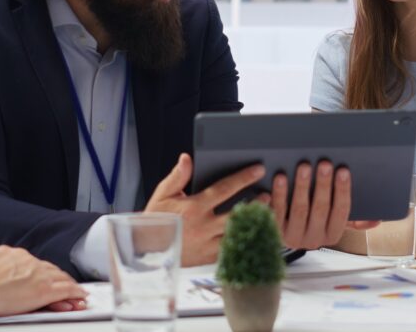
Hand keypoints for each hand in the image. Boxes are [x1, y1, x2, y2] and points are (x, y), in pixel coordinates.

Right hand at [0, 246, 86, 316]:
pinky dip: (75, 292)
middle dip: (60, 277)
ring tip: (78, 291)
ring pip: (61, 278)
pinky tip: (80, 295)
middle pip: (51, 269)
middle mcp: (31, 262)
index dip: (45, 271)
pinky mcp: (44, 290)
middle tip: (68, 283)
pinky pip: (66, 290)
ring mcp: (39, 275)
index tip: (49, 276)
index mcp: (18, 255)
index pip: (37, 263)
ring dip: (70, 284)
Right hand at [144, 153, 264, 265]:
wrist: (148, 251)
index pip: (225, 189)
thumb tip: (187, 158)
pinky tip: (253, 236)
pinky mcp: (209, 258)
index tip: (258, 170)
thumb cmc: (156, 220)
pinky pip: (232, 251)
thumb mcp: (163, 194)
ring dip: (253, 225)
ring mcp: (208, 245)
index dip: (243, 178)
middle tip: (268, 196)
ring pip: (238, 234)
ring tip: (265, 217)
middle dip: (256, 204)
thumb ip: (177, 176)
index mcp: (195, 207)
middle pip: (238, 214)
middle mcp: (204, 226)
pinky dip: (244, 243)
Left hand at [258, 161, 376, 249]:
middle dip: (323, 185)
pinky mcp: (273, 230)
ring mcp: (292, 236)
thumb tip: (377, 220)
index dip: (343, 191)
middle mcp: (314, 239)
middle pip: (321, 209)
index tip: (343, 170)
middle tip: (324, 163)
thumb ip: (352, 220)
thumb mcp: (331, 224)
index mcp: (332, 234)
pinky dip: (279, 194)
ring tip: (303, 166)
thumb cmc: (311, 222)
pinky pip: (277, 211)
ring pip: (300, 209)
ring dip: (302, 186)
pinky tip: (280, 178)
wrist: (274, 239)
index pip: (341, 212)